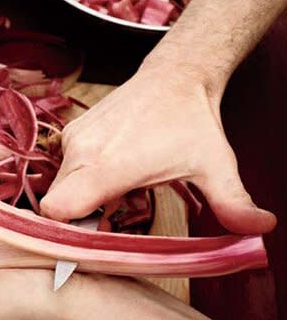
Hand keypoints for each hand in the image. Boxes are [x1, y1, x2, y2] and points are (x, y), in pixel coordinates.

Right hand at [40, 70, 275, 233]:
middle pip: (57, 207)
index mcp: (111, 166)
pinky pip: (65, 169)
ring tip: (119, 191)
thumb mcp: (215, 165)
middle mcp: (82, 151)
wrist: (172, 76)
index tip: (90, 243)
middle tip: (114, 220)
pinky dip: (80, 180)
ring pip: (61, 187)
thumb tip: (260, 229)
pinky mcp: (72, 133)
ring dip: (82, 199)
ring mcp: (73, 140)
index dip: (65, 234)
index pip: (58, 209)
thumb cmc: (190, 122)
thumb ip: (233, 203)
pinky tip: (112, 171)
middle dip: (79, 222)